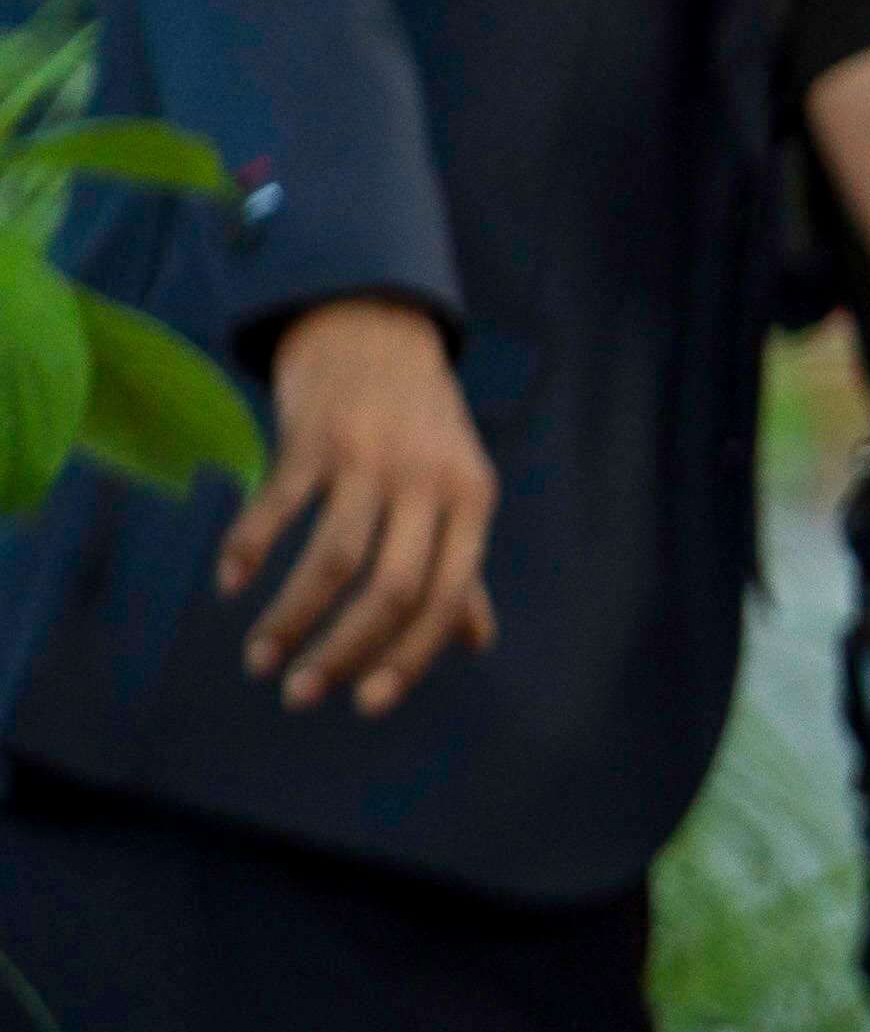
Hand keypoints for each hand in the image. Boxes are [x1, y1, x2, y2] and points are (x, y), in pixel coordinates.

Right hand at [217, 295, 499, 714]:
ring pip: (332, 559)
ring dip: (291, 617)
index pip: (445, 598)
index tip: (366, 703)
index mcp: (471, 502)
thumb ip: (461, 564)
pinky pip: (278, 506)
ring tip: (260, 657)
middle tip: (300, 694)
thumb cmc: (421, 425)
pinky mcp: (313, 435)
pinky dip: (249, 550)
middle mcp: (427, 481)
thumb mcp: (457, 488)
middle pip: (390, 589)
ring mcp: (370, 456)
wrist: (375, 328)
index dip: (409, 657)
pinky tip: (231, 585)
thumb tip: (475, 640)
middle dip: (343, 651)